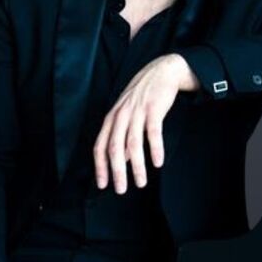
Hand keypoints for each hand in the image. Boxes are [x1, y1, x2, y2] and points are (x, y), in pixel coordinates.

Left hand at [92, 54, 186, 193]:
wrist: (161, 71)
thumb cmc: (143, 97)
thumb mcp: (127, 114)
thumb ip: (122, 137)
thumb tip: (121, 161)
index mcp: (111, 118)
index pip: (100, 146)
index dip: (100, 167)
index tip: (103, 185)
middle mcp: (121, 116)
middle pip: (114, 148)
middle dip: (117, 172)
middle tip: (121, 190)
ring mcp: (137, 112)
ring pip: (133, 144)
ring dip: (137, 166)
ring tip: (141, 182)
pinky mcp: (153, 109)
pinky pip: (153, 133)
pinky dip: (155, 149)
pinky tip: (158, 163)